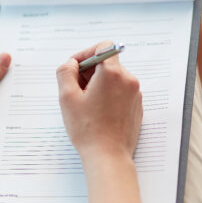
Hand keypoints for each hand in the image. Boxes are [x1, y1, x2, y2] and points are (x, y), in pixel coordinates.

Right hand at [56, 41, 142, 159]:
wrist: (108, 156)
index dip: (86, 53)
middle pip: (107, 62)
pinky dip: (107, 95)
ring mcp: (135, 94)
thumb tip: (71, 64)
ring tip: (85, 103)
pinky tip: (96, 112)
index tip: (75, 68)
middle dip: (89, 71)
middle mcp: (128, 80)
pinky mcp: (136, 106)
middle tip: (75, 89)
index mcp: (112, 73)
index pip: (103, 46)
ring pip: (113, 77)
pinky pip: (120, 91)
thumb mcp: (67, 97)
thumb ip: (65, 72)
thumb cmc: (87, 129)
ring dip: (97, 84)